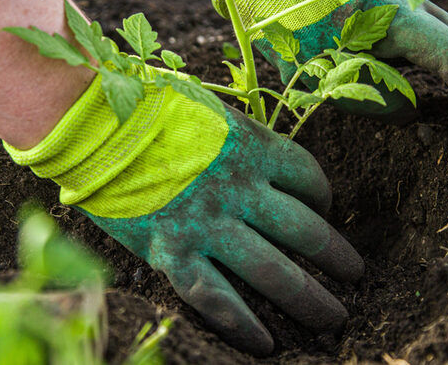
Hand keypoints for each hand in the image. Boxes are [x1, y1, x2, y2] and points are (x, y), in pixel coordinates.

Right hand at [6, 77, 362, 354]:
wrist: (91, 122)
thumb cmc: (147, 106)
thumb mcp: (208, 110)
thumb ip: (238, 136)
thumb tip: (258, 159)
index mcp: (253, 147)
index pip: (309, 178)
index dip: (324, 198)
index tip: (324, 211)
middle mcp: (240, 189)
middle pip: (305, 231)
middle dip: (337, 258)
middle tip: (356, 276)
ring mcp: (209, 225)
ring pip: (273, 272)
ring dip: (310, 298)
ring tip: (334, 319)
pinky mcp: (173, 253)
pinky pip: (218, 299)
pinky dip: (245, 325)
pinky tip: (267, 345)